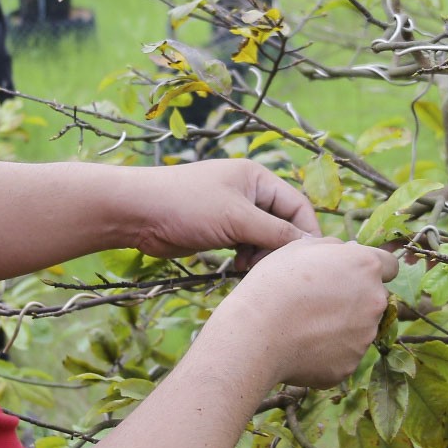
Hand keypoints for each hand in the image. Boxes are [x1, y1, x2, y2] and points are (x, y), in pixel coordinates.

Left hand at [119, 158, 321, 265]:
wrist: (137, 213)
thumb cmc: (187, 205)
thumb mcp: (237, 218)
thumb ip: (275, 232)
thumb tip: (310, 246)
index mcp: (257, 178)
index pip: (298, 205)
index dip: (307, 232)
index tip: (309, 261)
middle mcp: (248, 192)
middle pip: (282, 224)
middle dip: (280, 247)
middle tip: (271, 269)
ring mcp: (233, 212)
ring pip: (264, 238)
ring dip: (262, 256)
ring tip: (248, 268)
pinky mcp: (219, 229)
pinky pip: (245, 246)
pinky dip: (247, 259)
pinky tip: (237, 268)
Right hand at [206, 237, 398, 388]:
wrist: (257, 333)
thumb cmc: (274, 284)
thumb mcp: (299, 247)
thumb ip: (334, 247)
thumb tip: (349, 250)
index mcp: (366, 266)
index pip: (389, 266)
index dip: (370, 270)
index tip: (351, 275)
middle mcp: (375, 300)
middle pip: (373, 298)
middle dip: (353, 299)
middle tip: (317, 302)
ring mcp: (365, 336)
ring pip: (359, 328)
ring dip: (341, 326)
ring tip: (304, 325)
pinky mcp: (351, 365)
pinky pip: (343, 354)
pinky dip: (328, 351)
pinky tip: (301, 345)